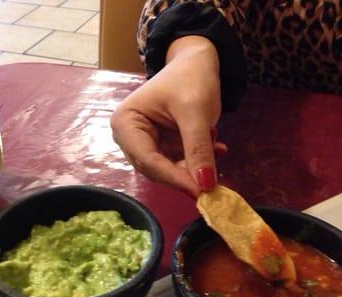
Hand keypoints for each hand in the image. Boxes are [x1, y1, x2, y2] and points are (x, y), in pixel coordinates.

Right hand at [111, 36, 224, 196]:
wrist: (196, 61)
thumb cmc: (190, 77)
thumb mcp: (196, 111)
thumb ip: (198, 148)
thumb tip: (205, 185)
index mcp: (125, 122)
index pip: (148, 159)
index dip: (174, 177)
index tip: (200, 190)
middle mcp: (128, 136)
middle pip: (155, 168)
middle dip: (184, 174)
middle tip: (211, 182)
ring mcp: (143, 142)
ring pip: (167, 169)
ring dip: (193, 165)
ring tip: (216, 148)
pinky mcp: (159, 145)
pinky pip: (177, 162)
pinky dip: (197, 160)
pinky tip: (216, 148)